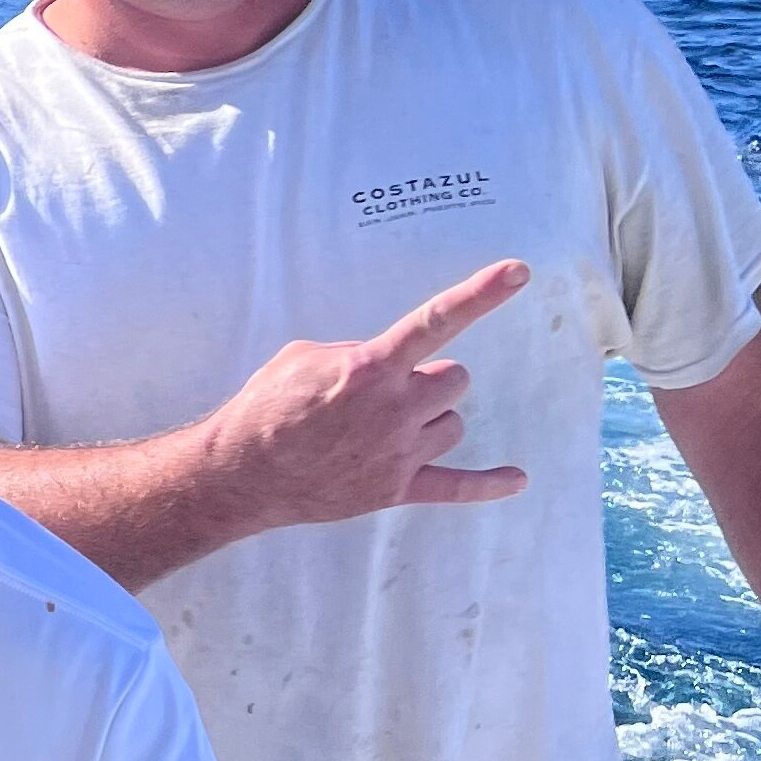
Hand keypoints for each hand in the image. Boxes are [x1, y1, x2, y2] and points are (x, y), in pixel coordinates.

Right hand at [198, 260, 531, 533]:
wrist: (241, 473)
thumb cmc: (266, 406)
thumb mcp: (301, 357)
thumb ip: (354, 354)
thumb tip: (386, 363)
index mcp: (369, 368)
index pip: (435, 321)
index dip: (481, 294)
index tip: (519, 271)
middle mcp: (393, 409)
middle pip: (454, 379)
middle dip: (428, 380)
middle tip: (387, 392)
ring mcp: (399, 452)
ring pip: (452, 424)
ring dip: (429, 420)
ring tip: (382, 430)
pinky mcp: (396, 490)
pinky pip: (458, 487)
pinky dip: (489, 484)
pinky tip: (516, 479)